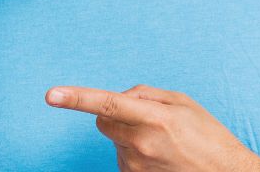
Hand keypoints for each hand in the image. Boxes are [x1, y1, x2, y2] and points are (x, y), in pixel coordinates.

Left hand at [45, 83, 259, 171]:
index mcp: (154, 119)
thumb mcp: (182, 103)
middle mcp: (141, 144)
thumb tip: (119, 98)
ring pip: (114, 140)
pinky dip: (134, 152)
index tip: (51, 95)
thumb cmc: (208, 136)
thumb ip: (145, 94)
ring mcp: (136, 166)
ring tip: (164, 143)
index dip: (76, 98)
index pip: (107, 104)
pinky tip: (160, 156)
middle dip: (114, 115)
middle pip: (102, 121)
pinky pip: (122, 157)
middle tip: (146, 119)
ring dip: (130, 136)